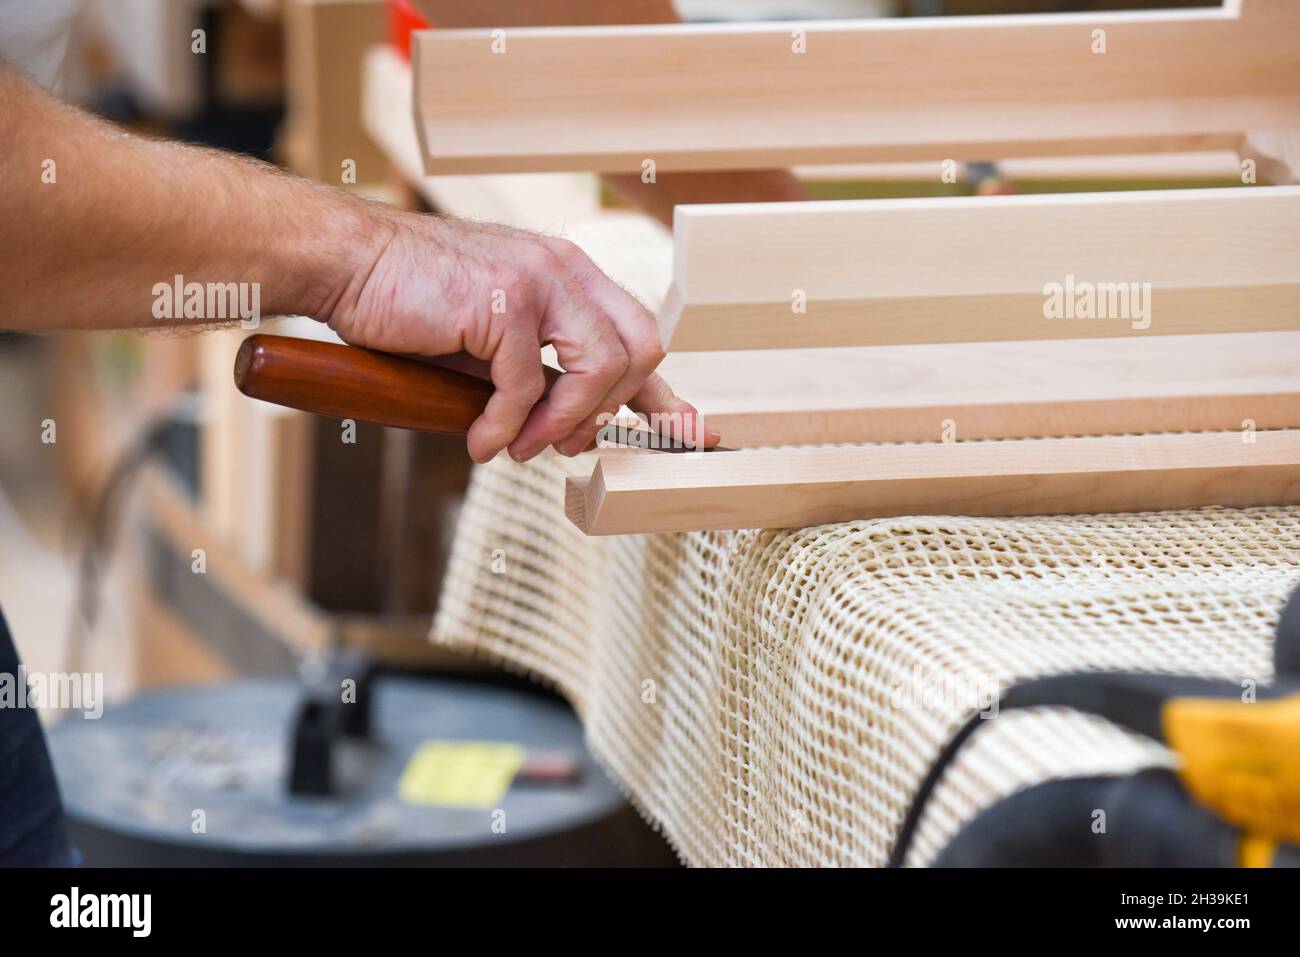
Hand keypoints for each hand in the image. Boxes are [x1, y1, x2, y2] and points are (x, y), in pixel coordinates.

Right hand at [321, 210, 717, 463]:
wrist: (349, 265)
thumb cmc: (415, 305)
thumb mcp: (495, 343)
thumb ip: (543, 374)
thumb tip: (581, 430)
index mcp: (571, 275)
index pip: (640, 336)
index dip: (665, 394)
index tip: (692, 433)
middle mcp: (566, 270)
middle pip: (641, 351)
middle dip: (611, 411)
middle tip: (566, 445)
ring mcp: (539, 280)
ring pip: (599, 370)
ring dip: (561, 425)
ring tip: (519, 448)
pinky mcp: (504, 302)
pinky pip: (527, 387)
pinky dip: (505, 427)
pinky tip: (481, 442)